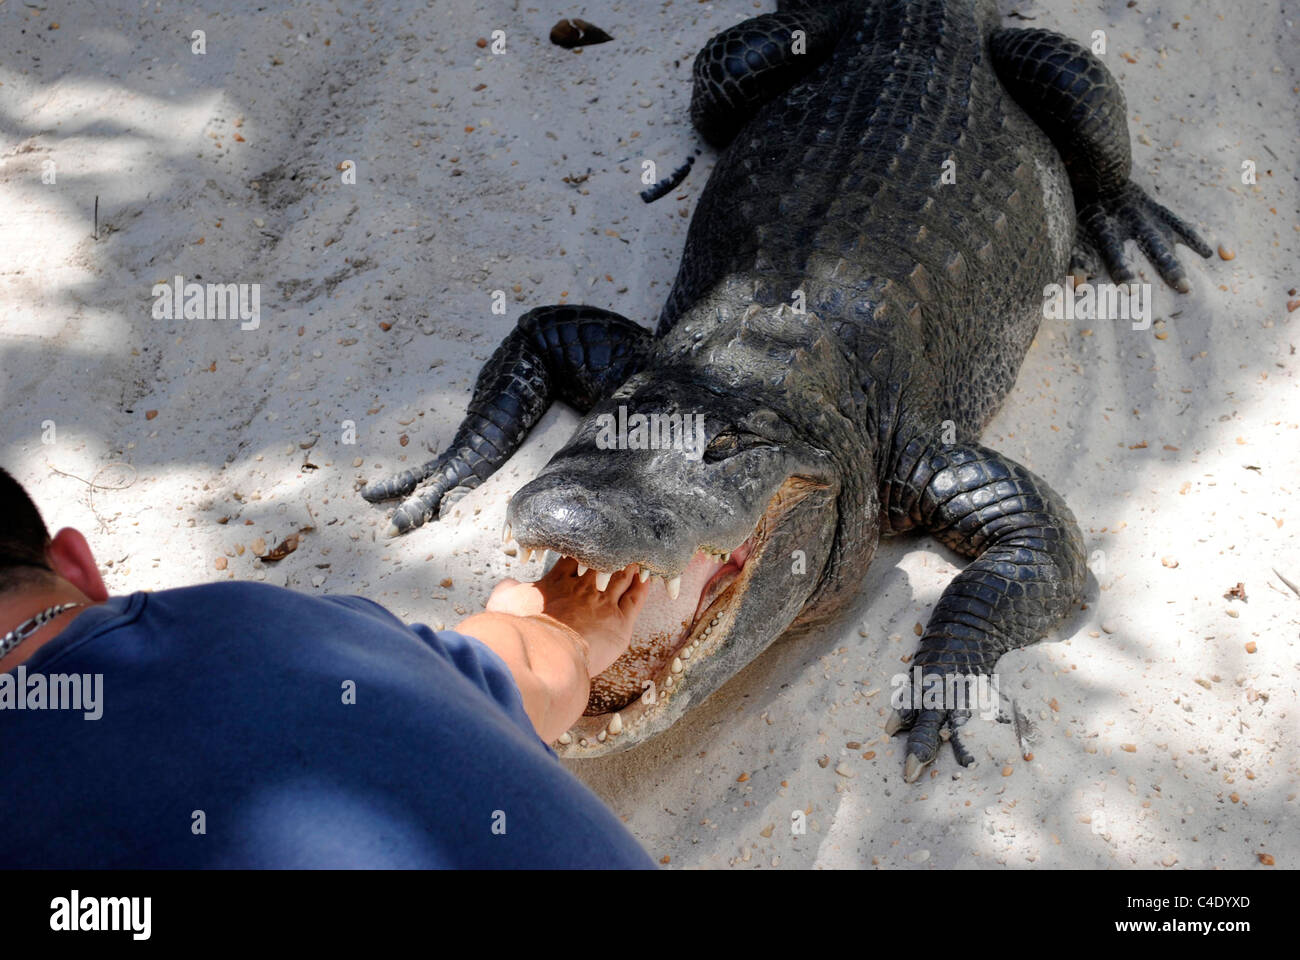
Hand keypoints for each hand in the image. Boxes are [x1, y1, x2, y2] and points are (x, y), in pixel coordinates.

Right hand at [486, 558, 646, 675]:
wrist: (543, 654)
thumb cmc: (521, 631)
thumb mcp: (503, 603)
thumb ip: (506, 588)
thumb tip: (509, 582)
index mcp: (557, 581)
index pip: (573, 558)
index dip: (579, 551)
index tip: (584, 547)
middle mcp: (583, 587)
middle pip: (601, 562)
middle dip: (608, 554)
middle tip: (616, 545)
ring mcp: (603, 603)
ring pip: (621, 577)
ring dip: (629, 567)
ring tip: (636, 558)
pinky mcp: (619, 622)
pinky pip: (636, 598)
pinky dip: (642, 586)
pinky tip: (648, 578)